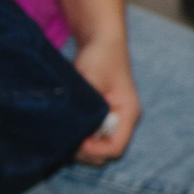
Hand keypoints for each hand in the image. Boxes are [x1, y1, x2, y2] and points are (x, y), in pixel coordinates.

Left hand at [69, 33, 141, 164]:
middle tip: (65, 139)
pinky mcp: (104, 118)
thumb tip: (72, 128)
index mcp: (128, 113)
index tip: (74, 141)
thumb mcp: (90, 78)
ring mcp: (114, 120)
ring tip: (64, 133)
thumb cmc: (101, 56)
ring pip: (99, 148)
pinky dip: (81, 138)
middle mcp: (124, 121)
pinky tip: (68, 128)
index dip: (93, 150)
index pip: (115, 148)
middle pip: (107, 153)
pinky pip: (94, 138)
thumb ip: (86, 105)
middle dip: (85, 152)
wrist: (102, 40)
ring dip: (82, 146)